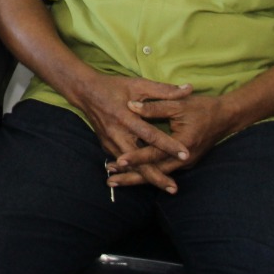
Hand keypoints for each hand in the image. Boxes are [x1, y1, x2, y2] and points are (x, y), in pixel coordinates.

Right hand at [72, 73, 193, 193]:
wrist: (84, 91)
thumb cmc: (113, 86)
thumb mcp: (138, 85)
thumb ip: (164, 90)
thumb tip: (189, 89)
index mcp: (125, 117)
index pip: (150, 135)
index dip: (168, 145)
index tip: (185, 154)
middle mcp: (116, 134)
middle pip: (137, 161)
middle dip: (156, 176)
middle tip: (174, 188)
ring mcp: (109, 142)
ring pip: (130, 166)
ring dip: (147, 178)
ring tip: (167, 187)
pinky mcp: (106, 146)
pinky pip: (123, 162)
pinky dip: (136, 172)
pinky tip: (149, 180)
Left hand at [106, 94, 234, 188]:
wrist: (225, 118)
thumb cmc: (202, 108)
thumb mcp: (178, 104)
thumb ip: (154, 106)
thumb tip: (130, 105)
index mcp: (183, 144)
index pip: (155, 154)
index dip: (136, 157)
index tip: (118, 161)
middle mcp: (184, 158)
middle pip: (154, 172)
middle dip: (131, 178)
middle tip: (110, 180)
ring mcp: (184, 163)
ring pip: (157, 174)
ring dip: (136, 177)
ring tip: (114, 179)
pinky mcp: (182, 162)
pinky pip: (161, 170)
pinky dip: (146, 173)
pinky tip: (129, 173)